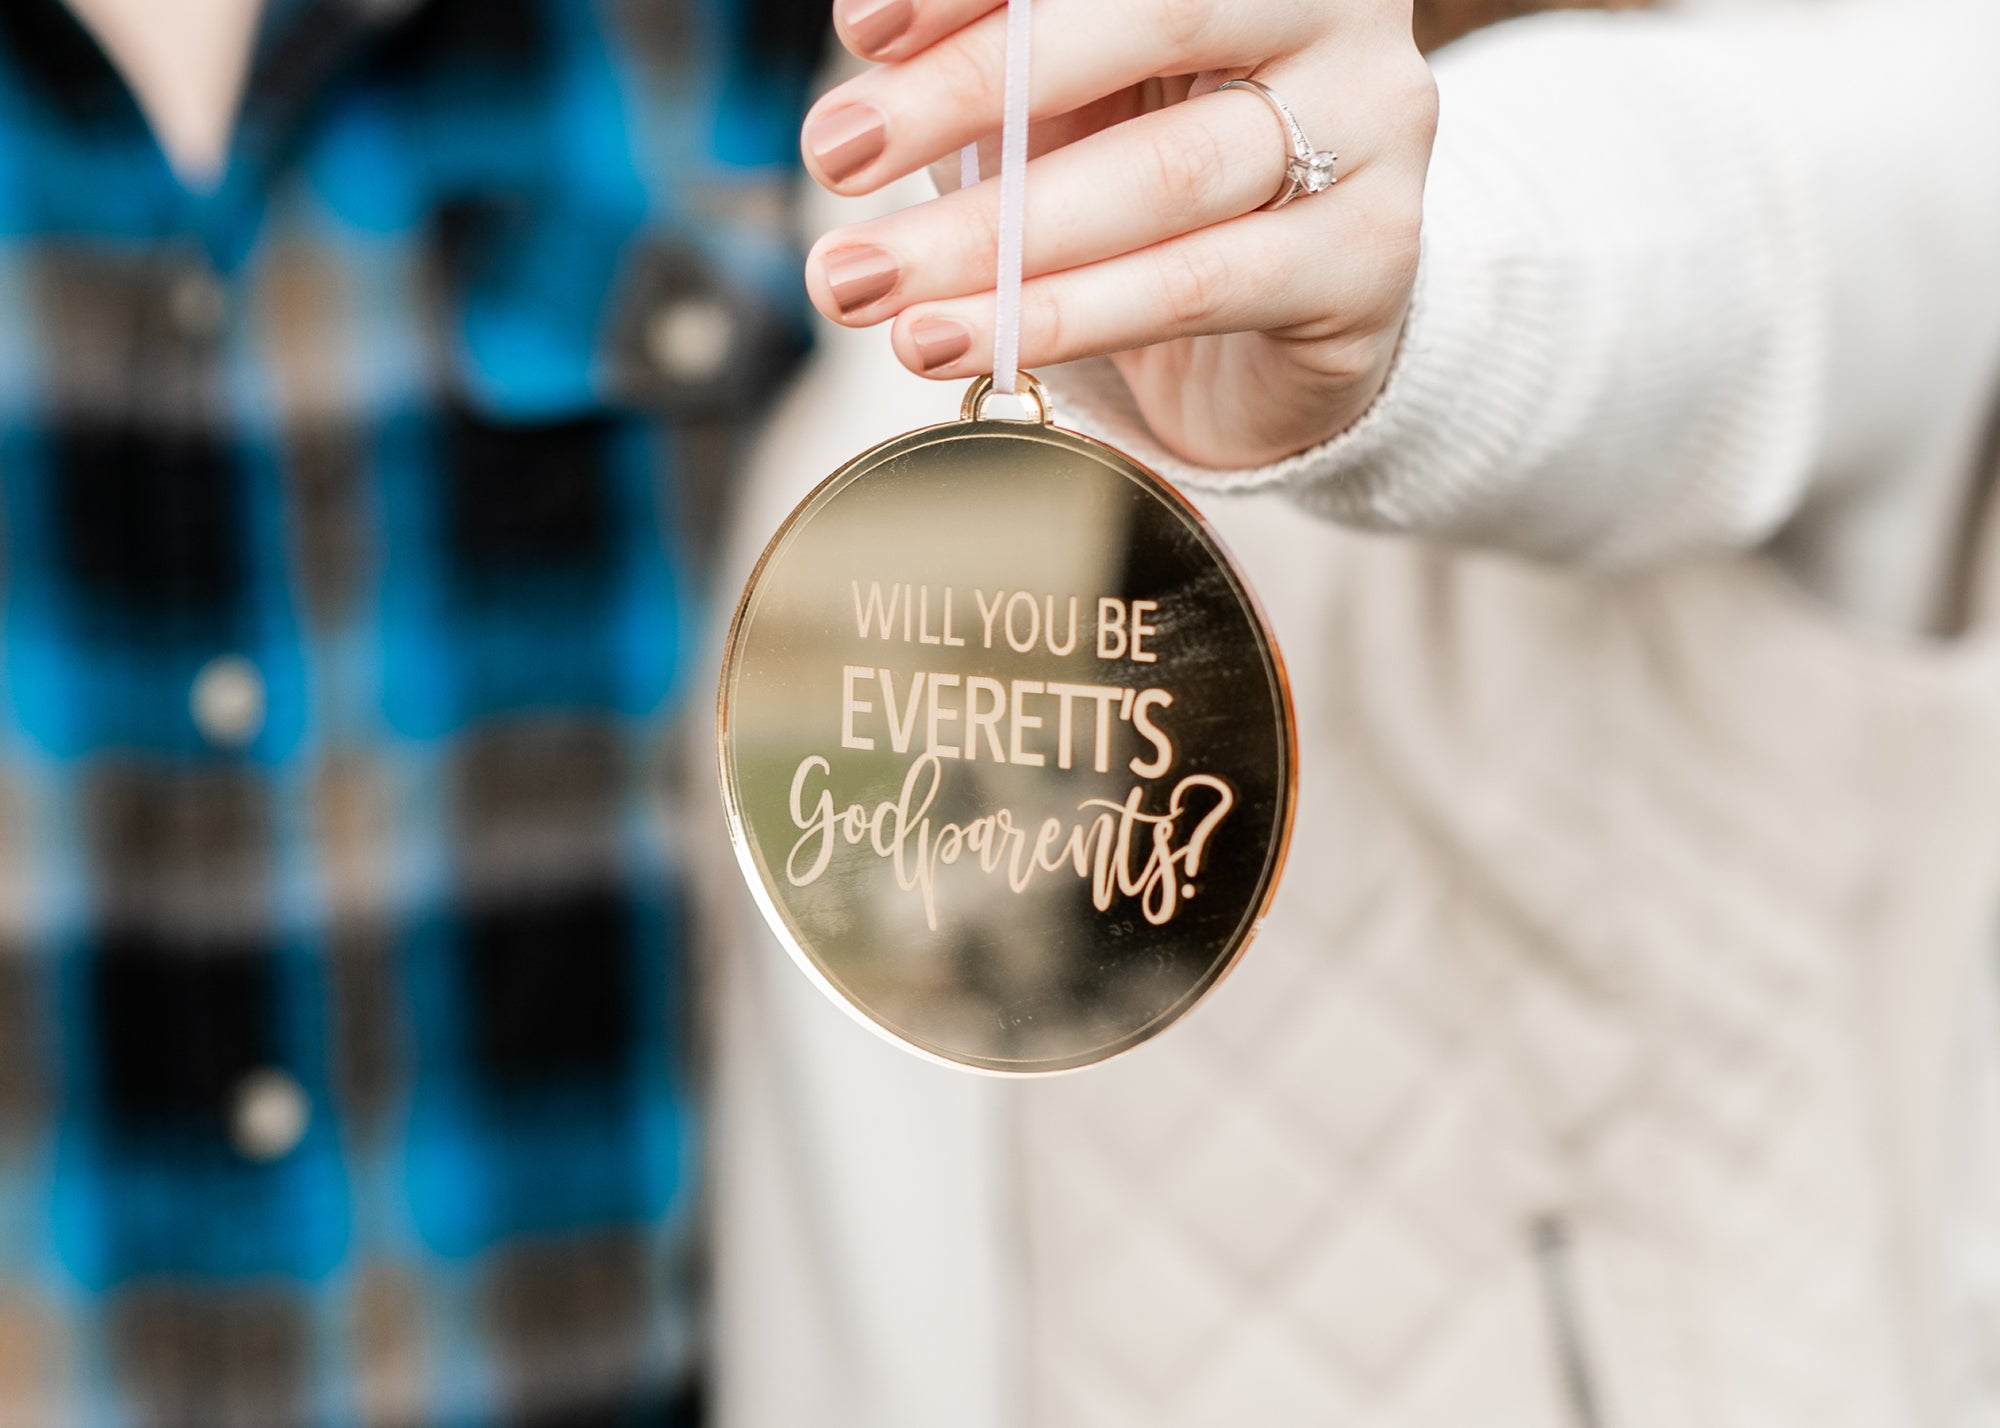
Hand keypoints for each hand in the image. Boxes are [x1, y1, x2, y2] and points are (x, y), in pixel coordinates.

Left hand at [800, 0, 1437, 467]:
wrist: (1282, 324)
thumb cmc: (1152, 172)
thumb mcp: (1062, 92)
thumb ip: (992, 48)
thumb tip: (870, 31)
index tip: (861, 29)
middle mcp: (1334, 10)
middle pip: (1146, 21)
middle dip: (966, 94)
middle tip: (836, 155)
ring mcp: (1372, 132)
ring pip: (1165, 175)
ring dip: (990, 239)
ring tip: (866, 283)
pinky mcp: (1366, 262)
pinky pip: (1196, 285)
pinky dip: (1063, 316)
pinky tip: (960, 339)